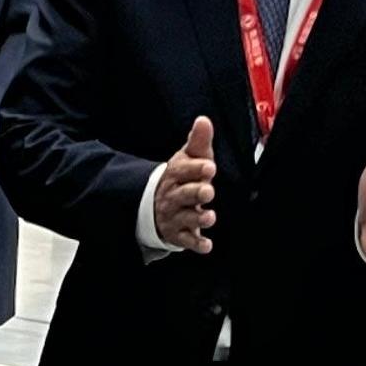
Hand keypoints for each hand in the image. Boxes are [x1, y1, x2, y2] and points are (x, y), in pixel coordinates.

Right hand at [152, 114, 216, 253]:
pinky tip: (207, 245)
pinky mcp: (177, 234)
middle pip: (184, 194)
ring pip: (185, 218)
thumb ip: (198, 142)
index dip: (196, 168)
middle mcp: (173, 196)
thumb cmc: (181, 179)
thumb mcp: (188, 159)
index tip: (209, 166)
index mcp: (176, 175)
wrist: (157, 205)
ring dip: (198, 218)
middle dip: (196, 192)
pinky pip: (186, 241)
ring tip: (209, 217)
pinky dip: (196, 244)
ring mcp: (174, 216)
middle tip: (208, 190)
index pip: (184, 170)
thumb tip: (204, 120)